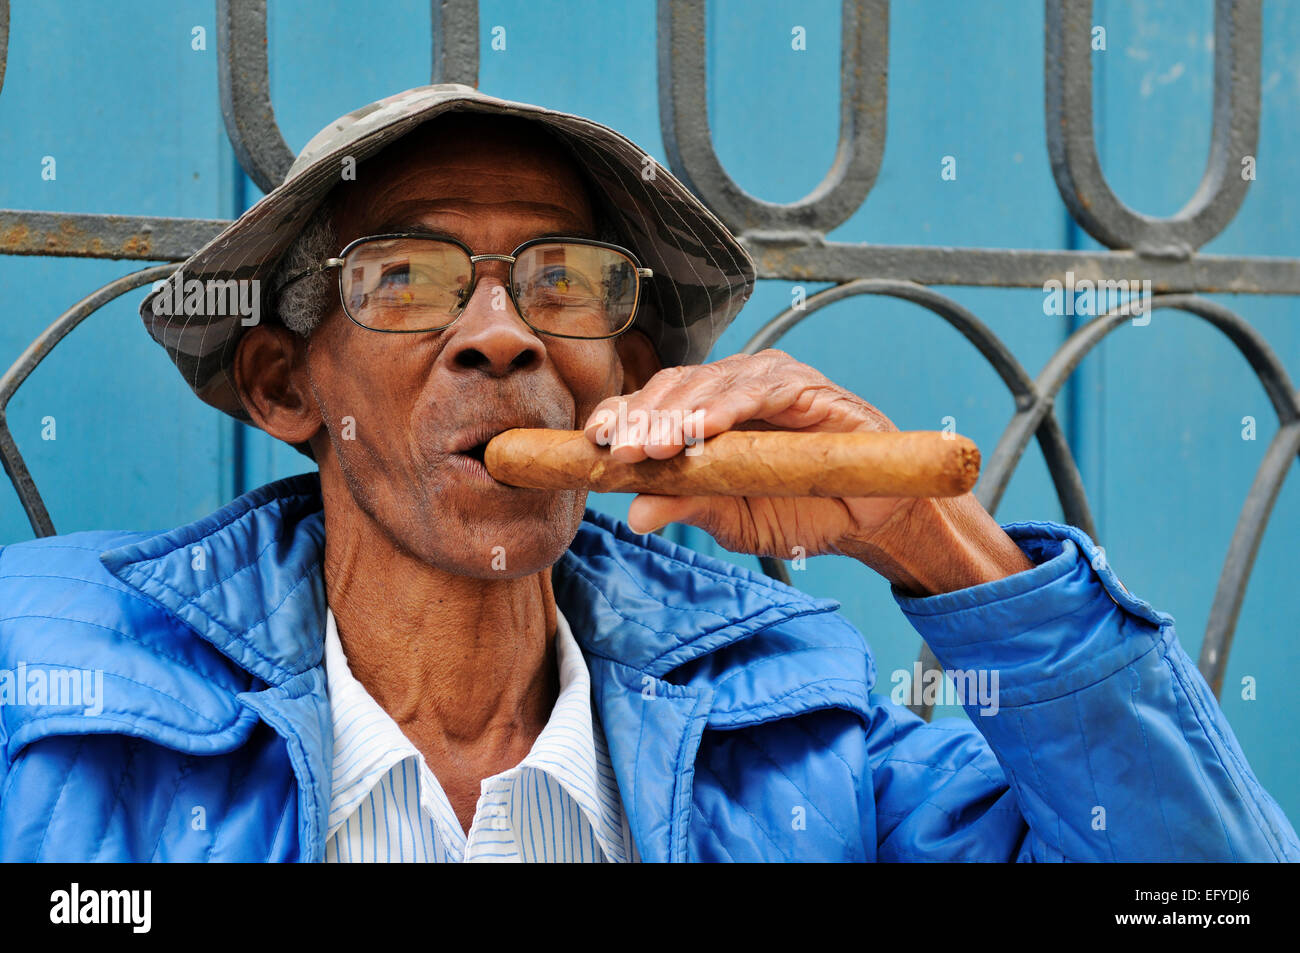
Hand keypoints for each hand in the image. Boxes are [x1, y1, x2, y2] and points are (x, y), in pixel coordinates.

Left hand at [582, 350, 1033, 595]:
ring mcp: (766, 382)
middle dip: (642, 419)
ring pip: (709, 383)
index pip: (650, 406)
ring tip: (654, 445)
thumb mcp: (733, 518)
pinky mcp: (805, 386)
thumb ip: (688, 507)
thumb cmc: (799, 508)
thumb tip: (634, 515)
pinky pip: (760, 389)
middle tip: (619, 450)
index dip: (621, 418)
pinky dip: (729, 407)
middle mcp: (729, 390)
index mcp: (703, 414)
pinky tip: (705, 428)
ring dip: (678, 414)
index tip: (593, 444)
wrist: (870, 517)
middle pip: (671, 388)